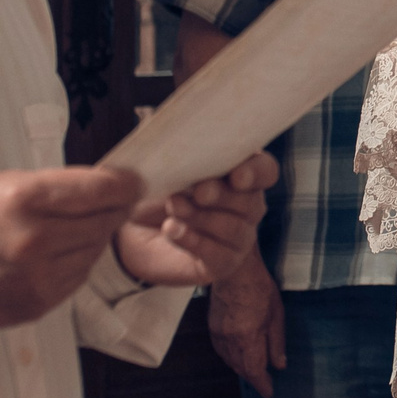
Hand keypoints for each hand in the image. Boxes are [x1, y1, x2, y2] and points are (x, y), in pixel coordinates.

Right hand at [0, 165, 142, 327]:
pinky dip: (76, 263)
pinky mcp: (39, 301)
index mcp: (25, 199)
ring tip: (73, 229)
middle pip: (105, 221)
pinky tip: (59, 253)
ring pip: (95, 251)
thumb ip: (54, 185)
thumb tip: (101, 185)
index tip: (133, 183)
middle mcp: (35, 239)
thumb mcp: (2, 183)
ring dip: (94, 238)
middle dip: (114, 210)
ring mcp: (38, 275)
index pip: (101, 189)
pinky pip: (78, 278)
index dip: (125, 185)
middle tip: (115, 203)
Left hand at [111, 152, 277, 288]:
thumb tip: (176, 133)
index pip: (266, 170)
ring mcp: (238, 237)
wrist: (130, 229)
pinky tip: (171, 229)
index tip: (236, 176)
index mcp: (240, 173)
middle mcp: (247, 206)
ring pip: (235, 229)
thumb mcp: (163, 164)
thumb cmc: (155, 190)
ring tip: (172, 207)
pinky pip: (217, 255)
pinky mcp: (222, 264)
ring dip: (201, 216)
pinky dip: (192, 239)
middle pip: (251, 201)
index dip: (256, 172)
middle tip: (196, 191)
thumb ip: (176, 149)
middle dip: (222, 195)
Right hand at [207, 253, 287, 397]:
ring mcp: (218, 333)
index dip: (262, 384)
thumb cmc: (259, 288)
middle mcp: (230, 340)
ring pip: (229, 360)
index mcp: (248, 338)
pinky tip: (237, 355)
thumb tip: (279, 365)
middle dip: (253, 377)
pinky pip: (221, 350)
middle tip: (264, 382)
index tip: (269, 393)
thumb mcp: (276, 315)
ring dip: (241, 368)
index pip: (254, 371)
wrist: (233, 268)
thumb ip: (276, 342)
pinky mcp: (212, 326)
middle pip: (241, 368)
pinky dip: (230, 357)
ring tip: (252, 369)